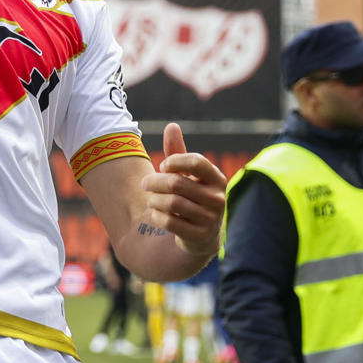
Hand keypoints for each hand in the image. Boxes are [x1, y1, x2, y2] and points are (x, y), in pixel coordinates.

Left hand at [140, 124, 227, 256]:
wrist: (203, 236)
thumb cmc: (191, 196)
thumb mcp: (187, 174)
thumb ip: (178, 152)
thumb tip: (172, 125)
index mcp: (217, 179)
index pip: (196, 161)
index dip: (174, 161)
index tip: (163, 166)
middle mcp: (218, 198)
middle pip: (177, 183)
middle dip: (155, 181)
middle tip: (145, 183)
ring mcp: (211, 219)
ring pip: (172, 203)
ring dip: (154, 200)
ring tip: (150, 199)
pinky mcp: (199, 236)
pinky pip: (170, 222)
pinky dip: (157, 216)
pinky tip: (156, 213)